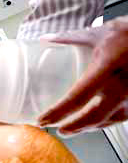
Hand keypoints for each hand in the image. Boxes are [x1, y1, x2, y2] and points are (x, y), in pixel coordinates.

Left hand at [38, 16, 127, 134]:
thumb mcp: (98, 34)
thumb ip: (70, 37)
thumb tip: (45, 39)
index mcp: (107, 67)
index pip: (77, 97)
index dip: (58, 112)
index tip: (43, 119)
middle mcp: (123, 84)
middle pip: (93, 115)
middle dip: (73, 126)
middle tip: (57, 129)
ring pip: (109, 119)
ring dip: (89, 127)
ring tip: (72, 128)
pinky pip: (122, 116)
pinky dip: (106, 122)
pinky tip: (95, 122)